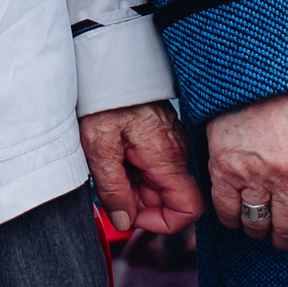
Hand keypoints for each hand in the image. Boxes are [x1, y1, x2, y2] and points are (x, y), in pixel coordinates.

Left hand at [81, 99, 206, 235]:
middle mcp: (177, 152)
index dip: (161, 222)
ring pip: (159, 183)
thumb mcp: (99, 147)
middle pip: (168, 198)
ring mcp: (171, 144)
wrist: (108, 64)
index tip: (132, 215)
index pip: (188, 208)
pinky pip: (154, 165)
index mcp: (167, 157)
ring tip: (110, 161)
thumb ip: (113, 189)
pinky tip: (116, 152)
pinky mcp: (162, 136)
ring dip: (133, 183)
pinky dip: (134, 167)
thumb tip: (124, 220)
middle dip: (138, 201)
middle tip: (109, 182)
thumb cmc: (105, 98)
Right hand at [205, 87, 287, 252]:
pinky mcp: (224, 167)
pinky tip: (236, 216)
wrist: (256, 67)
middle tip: (284, 238)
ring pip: (258, 223)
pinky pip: (227, 209)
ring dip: (260, 231)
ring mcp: (255, 173)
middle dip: (287, 239)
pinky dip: (232, 219)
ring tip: (260, 227)